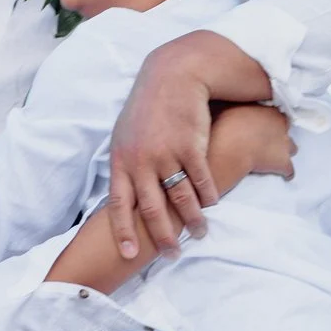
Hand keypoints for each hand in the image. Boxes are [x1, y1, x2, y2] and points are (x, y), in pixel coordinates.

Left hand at [105, 42, 220, 260]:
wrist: (173, 75)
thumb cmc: (149, 108)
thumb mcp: (126, 135)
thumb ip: (126, 164)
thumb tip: (122, 194)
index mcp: (122, 161)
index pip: (119, 205)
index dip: (124, 231)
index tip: (129, 255)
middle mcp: (141, 161)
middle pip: (152, 209)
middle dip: (163, 236)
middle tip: (172, 254)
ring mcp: (166, 154)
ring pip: (181, 199)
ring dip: (192, 219)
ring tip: (200, 232)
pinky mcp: (191, 146)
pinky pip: (202, 180)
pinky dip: (208, 195)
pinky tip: (212, 203)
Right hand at [209, 100, 294, 185]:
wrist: (230, 148)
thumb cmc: (225, 125)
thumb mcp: (227, 106)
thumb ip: (235, 105)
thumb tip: (231, 104)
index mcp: (269, 110)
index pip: (275, 113)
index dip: (268, 119)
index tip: (260, 123)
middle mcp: (281, 126)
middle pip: (285, 128)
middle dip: (277, 133)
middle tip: (265, 138)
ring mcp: (284, 145)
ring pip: (292, 148)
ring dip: (284, 151)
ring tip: (272, 155)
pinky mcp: (282, 164)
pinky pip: (289, 170)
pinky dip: (286, 172)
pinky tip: (282, 175)